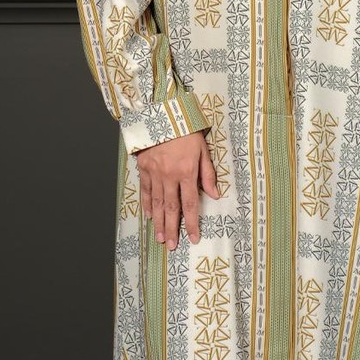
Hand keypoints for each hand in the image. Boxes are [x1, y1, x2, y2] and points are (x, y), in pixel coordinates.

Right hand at [135, 132, 218, 249]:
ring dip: (159, 222)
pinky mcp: (144, 168)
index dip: (192, 223)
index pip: (190, 203)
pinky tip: (149, 216)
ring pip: (157, 203)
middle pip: (171, 208)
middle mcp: (169, 176)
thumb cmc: (186, 130)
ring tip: (160, 238)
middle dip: (172, 229)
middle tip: (171, 246)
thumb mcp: (202, 149)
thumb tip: (215, 194)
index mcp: (186, 172)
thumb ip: (208, 173)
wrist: (162, 113)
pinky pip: (146, 190)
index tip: (194, 238)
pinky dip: (147, 204)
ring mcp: (155, 173)